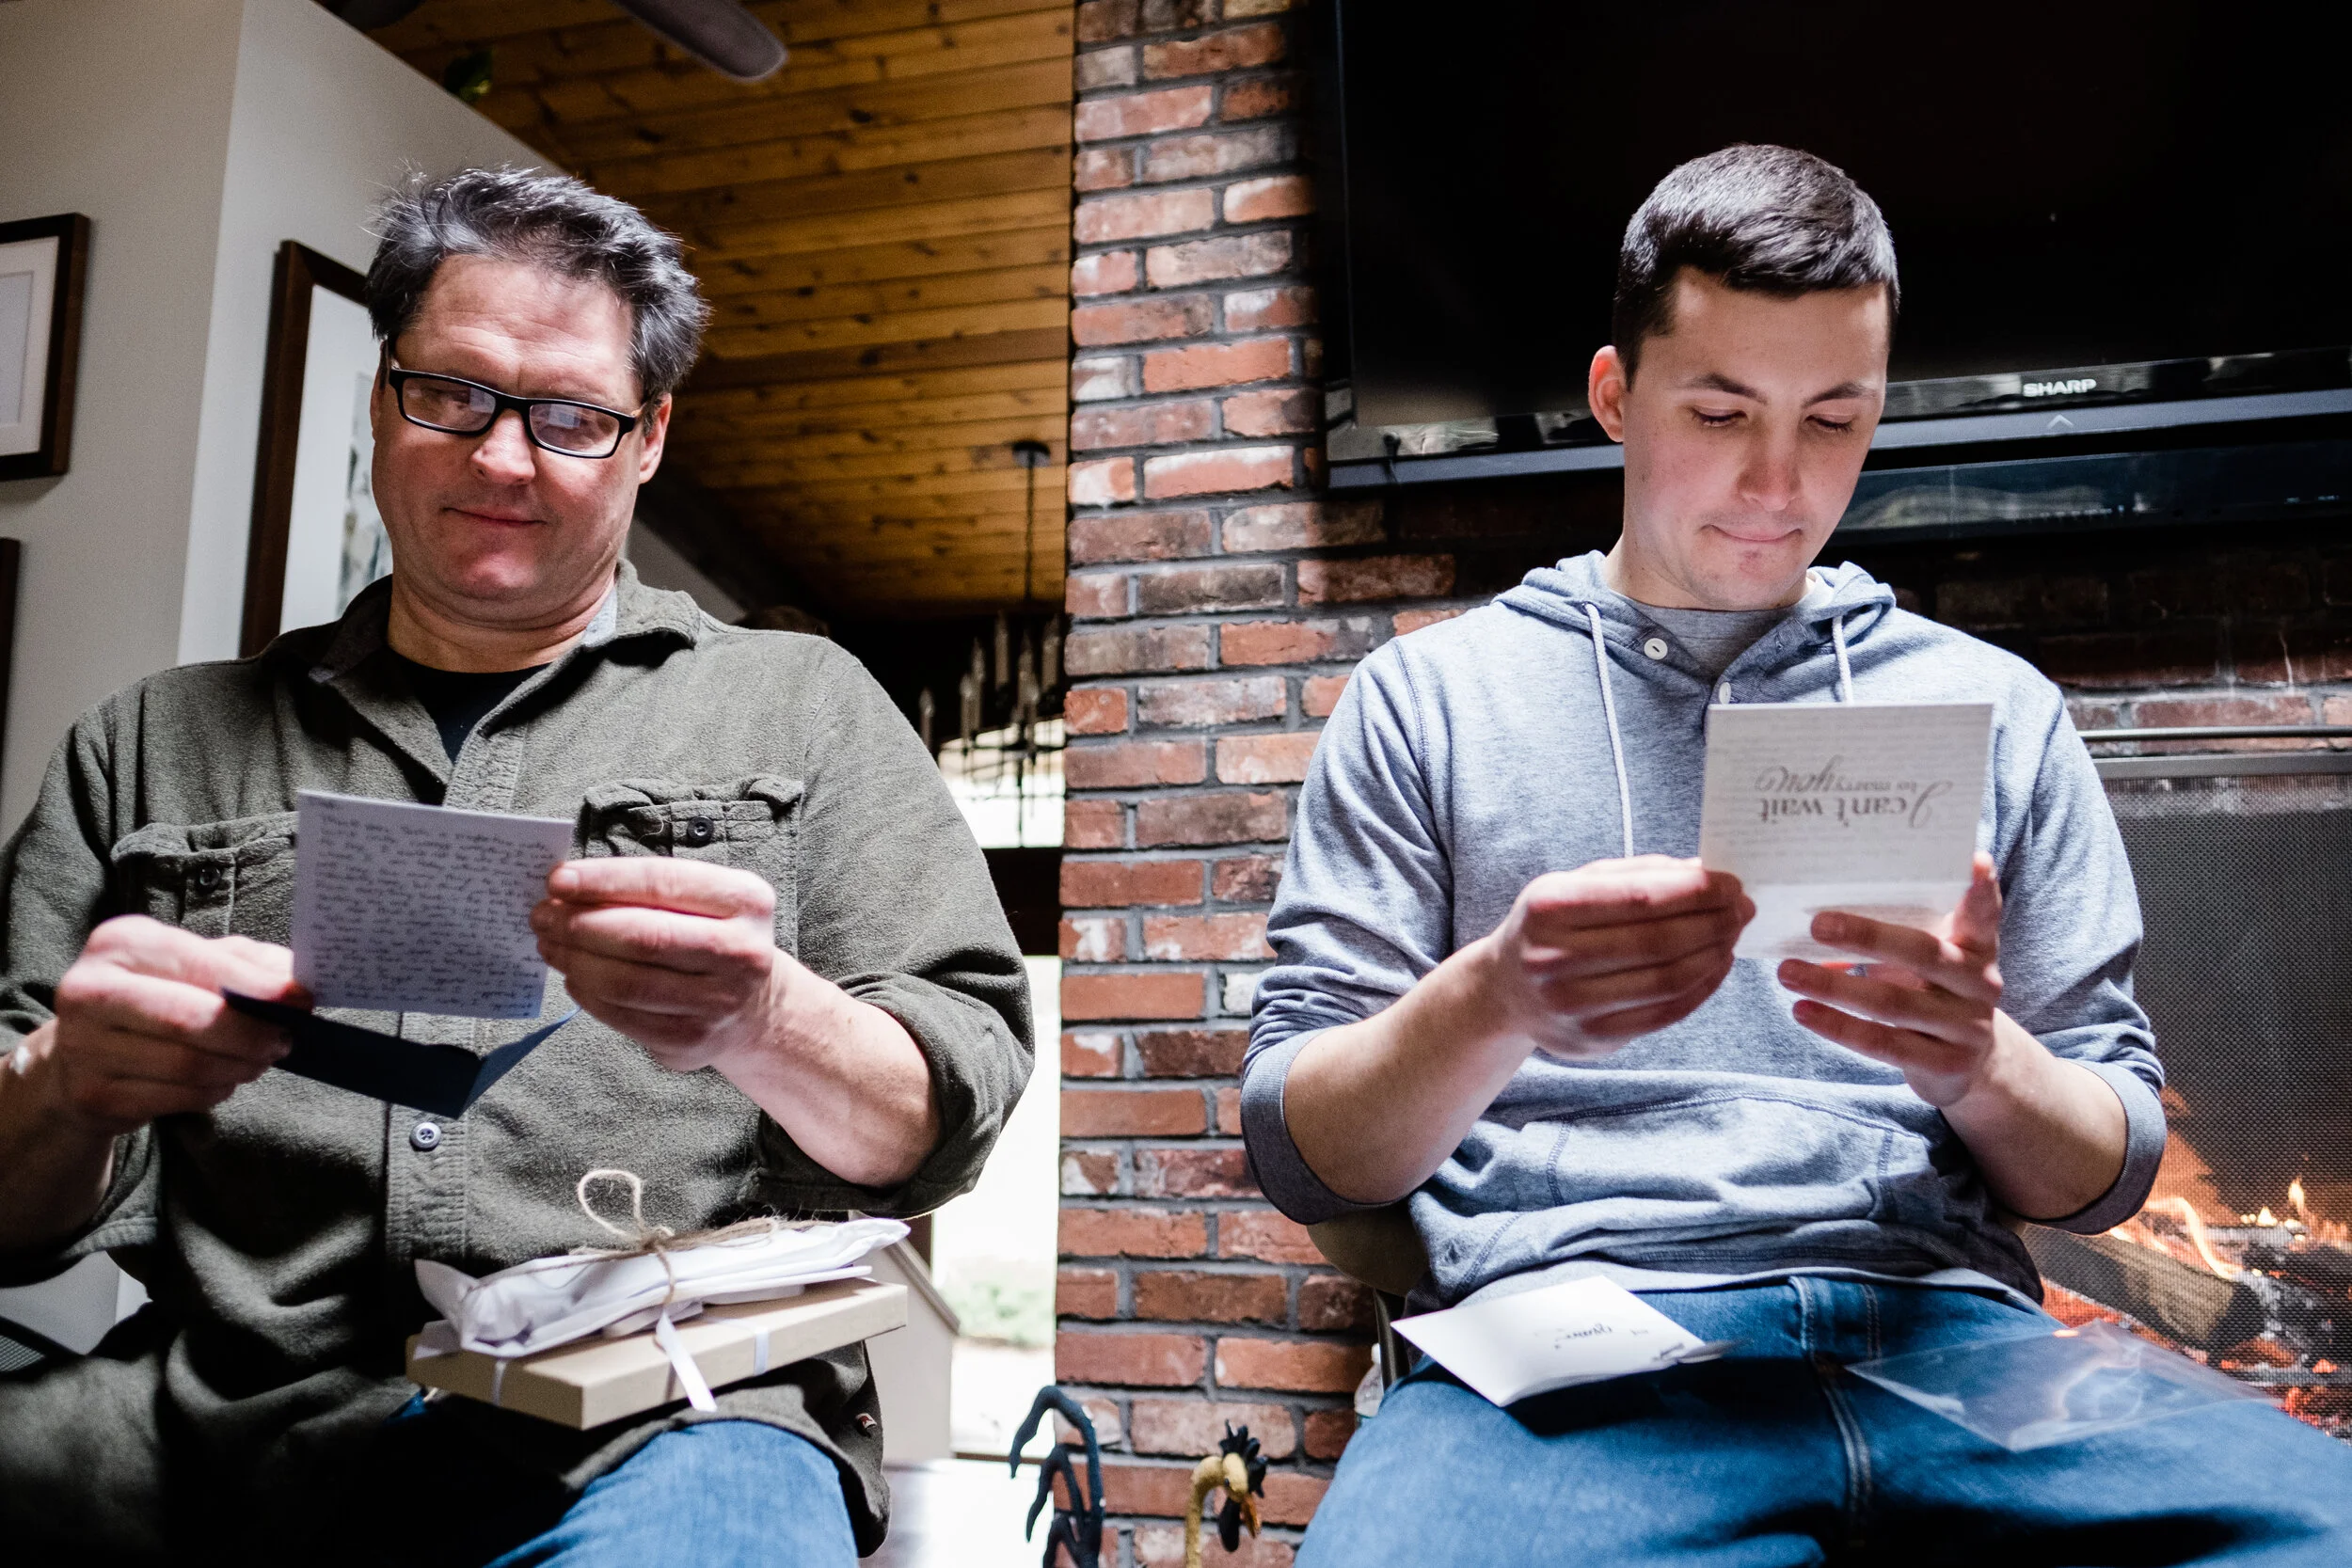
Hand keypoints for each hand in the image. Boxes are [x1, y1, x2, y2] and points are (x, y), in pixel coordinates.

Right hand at [24, 916, 301, 1134]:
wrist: (84, 1050)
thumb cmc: (156, 995)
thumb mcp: (196, 962)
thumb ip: (249, 963)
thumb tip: (296, 982)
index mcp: (121, 943)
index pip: (203, 965)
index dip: (260, 987)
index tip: (302, 1000)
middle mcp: (90, 990)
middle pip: (194, 1020)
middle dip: (254, 1034)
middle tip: (284, 1039)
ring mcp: (84, 1046)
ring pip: (190, 1065)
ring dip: (241, 1066)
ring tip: (259, 1059)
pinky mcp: (93, 1094)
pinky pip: (179, 1097)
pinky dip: (215, 1090)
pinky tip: (222, 1078)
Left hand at [531, 858, 787, 1073]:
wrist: (755, 1006)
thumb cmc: (714, 936)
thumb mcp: (704, 899)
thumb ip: (649, 889)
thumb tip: (569, 889)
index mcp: (746, 901)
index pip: (662, 882)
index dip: (604, 880)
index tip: (557, 880)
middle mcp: (742, 951)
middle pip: (641, 936)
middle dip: (579, 924)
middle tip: (542, 916)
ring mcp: (719, 1002)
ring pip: (625, 981)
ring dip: (574, 960)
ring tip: (550, 945)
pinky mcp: (691, 1040)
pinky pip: (622, 1015)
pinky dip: (586, 994)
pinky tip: (575, 977)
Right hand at [1479, 855, 1753, 1058]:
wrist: (1505, 989)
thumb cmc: (1552, 926)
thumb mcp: (1576, 884)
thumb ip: (1636, 876)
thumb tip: (1705, 873)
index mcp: (1549, 908)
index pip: (1639, 898)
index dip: (1695, 891)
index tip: (1730, 883)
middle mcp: (1552, 959)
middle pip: (1658, 942)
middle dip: (1713, 922)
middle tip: (1743, 909)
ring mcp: (1571, 1005)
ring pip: (1667, 981)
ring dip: (1714, 955)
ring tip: (1732, 935)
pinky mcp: (1592, 1038)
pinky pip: (1665, 1014)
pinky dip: (1702, 988)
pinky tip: (1716, 965)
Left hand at [1777, 851, 2009, 1105]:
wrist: (1968, 1066)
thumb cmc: (1932, 993)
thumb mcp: (1928, 962)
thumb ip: (1896, 936)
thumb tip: (1817, 919)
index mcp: (1977, 948)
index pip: (1985, 913)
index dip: (1982, 888)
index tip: (1973, 860)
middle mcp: (1980, 983)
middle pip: (1923, 953)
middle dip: (1867, 936)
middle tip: (1816, 924)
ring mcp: (1967, 1027)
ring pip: (1893, 1003)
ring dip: (1834, 988)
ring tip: (1787, 972)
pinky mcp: (1946, 1064)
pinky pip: (1884, 1044)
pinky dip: (1838, 1026)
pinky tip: (1802, 1011)